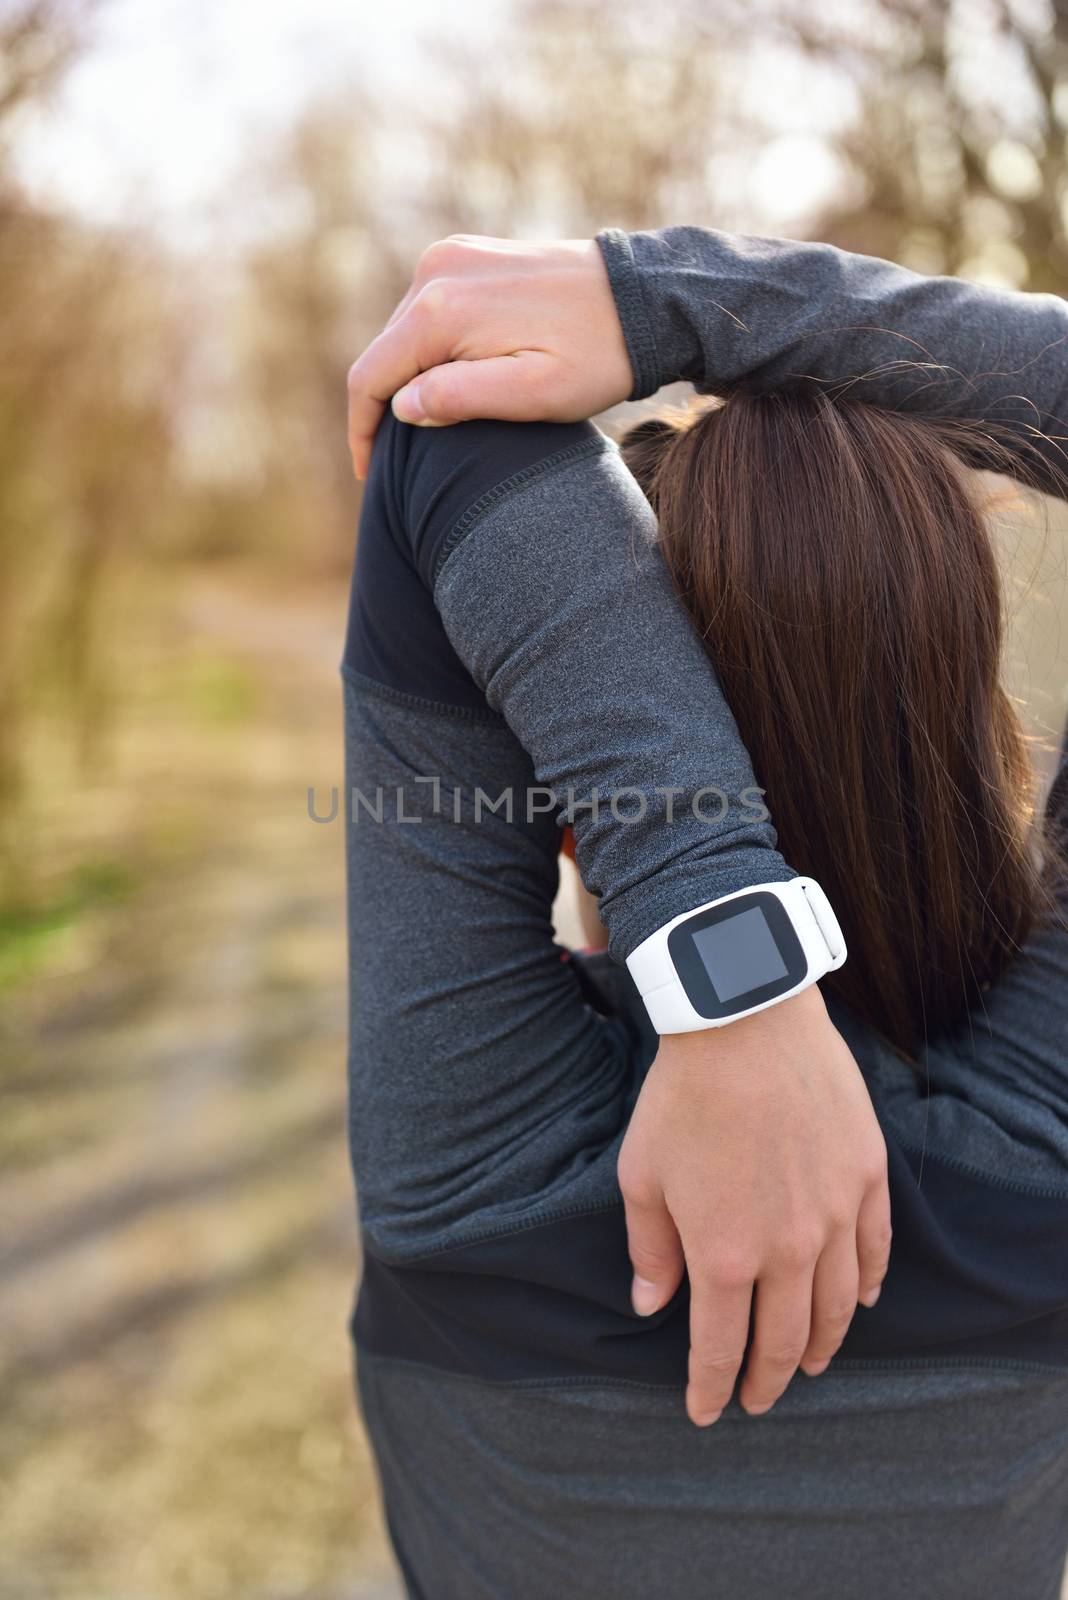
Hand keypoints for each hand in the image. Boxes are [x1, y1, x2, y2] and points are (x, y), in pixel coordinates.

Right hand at [346, 235, 632, 477]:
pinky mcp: (467, 254)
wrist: (642, 298)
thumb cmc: (596, 356)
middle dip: (387, 407)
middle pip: (383, 354)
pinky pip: (428, 310)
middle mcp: (435, 271)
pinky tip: (453, 380)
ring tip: (433, 424)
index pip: (370, 378)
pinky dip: (430, 349)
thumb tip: (401, 407)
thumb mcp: (534, 394)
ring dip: (409, 377)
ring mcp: (450, 256)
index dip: (362, 433)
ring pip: (403, 334)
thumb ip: (460, 399)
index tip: (371, 476)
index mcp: (440, 310)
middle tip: (405, 462)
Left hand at [617, 985, 890, 1425]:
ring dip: (822, 1344)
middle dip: (768, 1380)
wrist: (745, 1020)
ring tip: (810, 1365)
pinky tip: (860, 1304)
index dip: (710, 1386)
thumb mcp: (642, 1174)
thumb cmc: (681, 1095)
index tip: (704, 1411)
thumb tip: (649, 1305)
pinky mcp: (866, 1176)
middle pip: (785, 1338)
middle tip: (758, 1400)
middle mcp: (788, 1248)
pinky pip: (876, 1250)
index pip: (720, 1346)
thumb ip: (650, 1248)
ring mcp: (836, 1214)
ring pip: (837, 1305)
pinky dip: (868, 1287)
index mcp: (724, 1254)